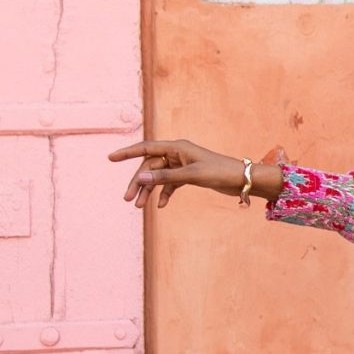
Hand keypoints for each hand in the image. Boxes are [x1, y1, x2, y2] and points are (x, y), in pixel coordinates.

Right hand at [110, 139, 275, 209]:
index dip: (127, 153)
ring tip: (139, 206)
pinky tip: (160, 205)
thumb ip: (165, 177)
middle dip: (139, 182)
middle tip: (128, 200)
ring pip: (159, 176)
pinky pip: (170, 183)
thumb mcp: (191, 175)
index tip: (110, 158)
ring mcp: (183, 164)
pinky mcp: (189, 175)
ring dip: (149, 190)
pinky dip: (164, 193)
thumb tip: (141, 177)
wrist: (242, 180)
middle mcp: (178, 153)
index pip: (146, 147)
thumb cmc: (219, 172)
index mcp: (177, 147)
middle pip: (150, 165)